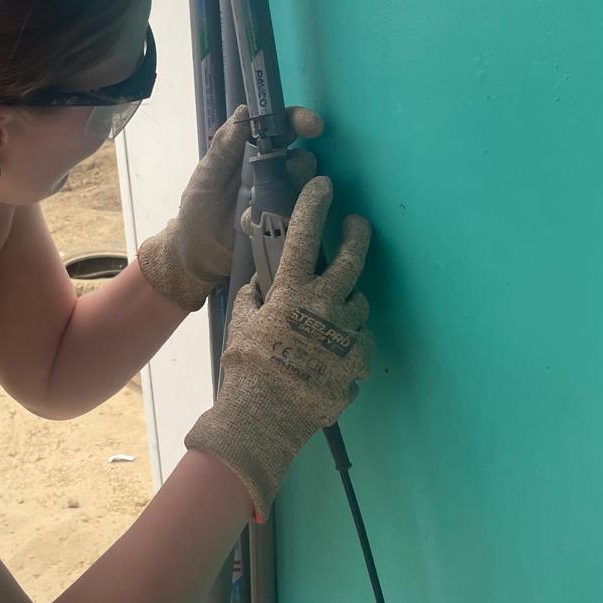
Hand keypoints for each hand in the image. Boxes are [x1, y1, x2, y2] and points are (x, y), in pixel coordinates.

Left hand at [136, 105, 322, 311]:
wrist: (197, 255)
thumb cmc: (197, 210)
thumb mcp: (205, 177)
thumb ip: (224, 147)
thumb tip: (244, 111)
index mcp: (250, 152)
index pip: (279, 127)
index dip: (297, 121)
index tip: (312, 126)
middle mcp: (271, 172)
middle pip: (300, 157)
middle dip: (301, 162)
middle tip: (290, 173)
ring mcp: (280, 198)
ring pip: (305, 186)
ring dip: (289, 194)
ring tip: (260, 208)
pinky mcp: (284, 223)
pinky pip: (299, 216)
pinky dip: (284, 220)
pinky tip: (256, 226)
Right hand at [185, 177, 372, 519]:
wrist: (265, 418)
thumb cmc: (246, 369)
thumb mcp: (241, 324)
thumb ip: (255, 298)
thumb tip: (263, 284)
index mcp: (291, 291)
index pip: (304, 234)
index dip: (314, 205)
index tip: (324, 185)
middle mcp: (325, 304)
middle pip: (352, 258)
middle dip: (357, 233)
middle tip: (358, 223)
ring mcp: (347, 332)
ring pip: (359, 302)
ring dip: (348, 301)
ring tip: (332, 313)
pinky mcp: (359, 359)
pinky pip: (361, 340)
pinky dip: (350, 340)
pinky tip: (333, 352)